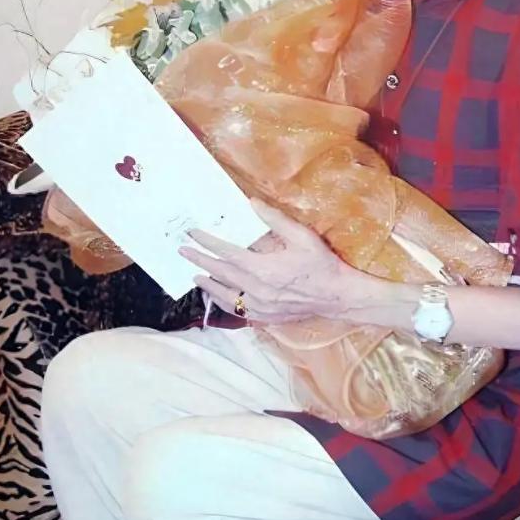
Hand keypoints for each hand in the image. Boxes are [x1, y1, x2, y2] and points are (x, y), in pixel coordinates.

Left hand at [178, 198, 364, 323]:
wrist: (336, 296)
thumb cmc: (321, 264)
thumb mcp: (302, 236)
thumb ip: (275, 219)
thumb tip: (252, 203)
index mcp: (263, 268)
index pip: (226, 253)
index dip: (207, 242)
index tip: (193, 234)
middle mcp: (256, 290)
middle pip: (220, 274)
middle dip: (199, 261)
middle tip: (183, 252)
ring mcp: (260, 306)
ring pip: (225, 296)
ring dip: (208, 285)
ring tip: (195, 276)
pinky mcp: (265, 317)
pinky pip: (237, 310)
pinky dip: (224, 302)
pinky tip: (219, 297)